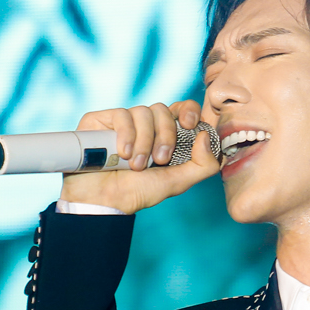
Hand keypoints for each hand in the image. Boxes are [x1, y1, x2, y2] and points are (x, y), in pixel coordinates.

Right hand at [58, 100, 217, 213]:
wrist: (104, 200)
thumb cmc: (138, 192)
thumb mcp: (178, 182)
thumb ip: (203, 165)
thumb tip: (206, 137)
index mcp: (165, 135)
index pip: (181, 109)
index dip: (188, 110)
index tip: (189, 124)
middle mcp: (145, 125)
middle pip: (163, 110)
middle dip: (166, 136)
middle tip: (159, 160)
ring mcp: (123, 121)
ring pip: (144, 112)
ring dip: (145, 141)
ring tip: (136, 165)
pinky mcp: (103, 119)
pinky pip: (122, 114)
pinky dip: (126, 135)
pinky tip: (122, 154)